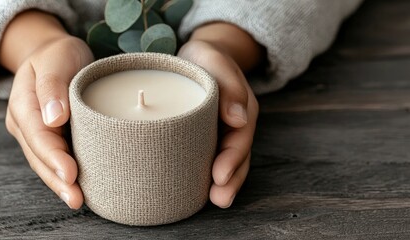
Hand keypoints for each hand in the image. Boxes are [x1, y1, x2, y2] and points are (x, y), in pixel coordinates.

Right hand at [5, 36, 93, 208]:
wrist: (56, 55)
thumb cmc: (58, 55)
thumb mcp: (57, 59)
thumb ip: (53, 86)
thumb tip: (54, 117)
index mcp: (24, 103)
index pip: (38, 135)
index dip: (53, 157)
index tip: (71, 174)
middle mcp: (26, 122)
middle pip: (40, 156)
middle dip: (57, 179)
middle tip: (77, 198)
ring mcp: (36, 132)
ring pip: (45, 162)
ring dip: (60, 182)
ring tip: (78, 199)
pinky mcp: (51, 136)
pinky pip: (56, 157)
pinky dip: (65, 173)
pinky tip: (79, 186)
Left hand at [178, 40, 258, 207]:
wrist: (200, 58)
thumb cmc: (205, 58)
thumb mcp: (214, 59)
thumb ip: (228, 84)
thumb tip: (239, 119)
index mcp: (242, 108)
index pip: (240, 137)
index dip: (232, 159)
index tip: (219, 176)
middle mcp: (236, 124)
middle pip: (238, 156)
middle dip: (231, 181)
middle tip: (219, 199)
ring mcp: (224, 133)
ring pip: (229, 162)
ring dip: (225, 184)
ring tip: (215, 201)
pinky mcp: (209, 137)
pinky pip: (213, 158)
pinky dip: (208, 176)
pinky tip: (199, 192)